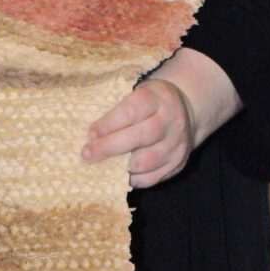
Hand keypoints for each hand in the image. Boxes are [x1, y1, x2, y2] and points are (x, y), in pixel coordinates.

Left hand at [81, 51, 242, 188]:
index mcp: (158, 97)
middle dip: (110, 147)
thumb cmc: (149, 101)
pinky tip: (118, 175)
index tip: (90, 133)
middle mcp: (172, 120)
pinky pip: (153, 178)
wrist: (185, 110)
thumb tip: (84, 126)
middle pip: (141, 137)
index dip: (109, 123)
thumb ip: (116, 104)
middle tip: (87, 154)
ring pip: (148, 161)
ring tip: (101, 166)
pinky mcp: (178, 164)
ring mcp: (178, 144)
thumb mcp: (137, 91)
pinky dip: (133, 179)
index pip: (133, 110)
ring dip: (120, 167)